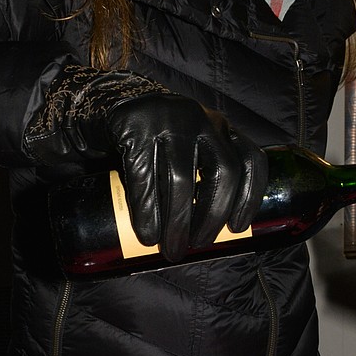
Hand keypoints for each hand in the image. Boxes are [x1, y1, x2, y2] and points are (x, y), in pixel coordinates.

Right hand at [24, 67, 267, 262]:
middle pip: (222, 172)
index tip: (237, 228)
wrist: (106, 107)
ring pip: (181, 178)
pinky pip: (144, 176)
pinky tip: (147, 233)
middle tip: (197, 244)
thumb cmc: (153, 142)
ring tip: (171, 248)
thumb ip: (203, 172)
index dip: (249, 197)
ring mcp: (169, 118)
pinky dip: (146, 210)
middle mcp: (202, 118)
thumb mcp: (188, 148)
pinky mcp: (135, 126)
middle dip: (212, 215)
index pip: (250, 161)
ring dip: (177, 221)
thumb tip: (208, 233)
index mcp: (221, 128)